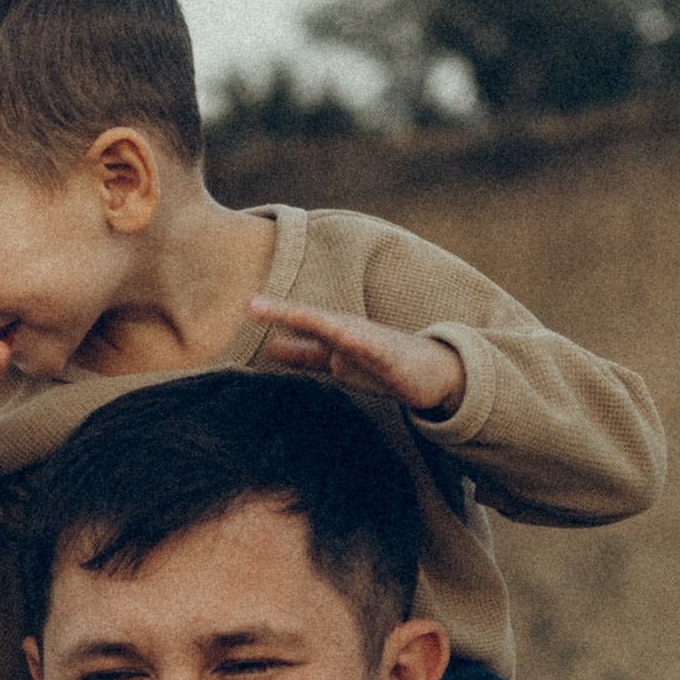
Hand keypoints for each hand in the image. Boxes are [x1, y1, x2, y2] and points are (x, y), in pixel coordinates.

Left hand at [250, 300, 461, 419]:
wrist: (434, 375)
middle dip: (283, 311)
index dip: (272, 315)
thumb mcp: (334, 362)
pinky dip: (362, 344)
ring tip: (291, 314)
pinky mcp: (393, 360)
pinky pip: (376, 352)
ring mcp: (371, 344)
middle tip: (251, 304)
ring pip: (340, 330)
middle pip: (312, 320)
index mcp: (333, 334)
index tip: (245, 305)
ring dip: (317, 322)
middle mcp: (348, 333)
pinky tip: (349, 339)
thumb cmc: (381, 365)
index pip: (299, 323)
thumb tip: (269, 345)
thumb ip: (303, 354)